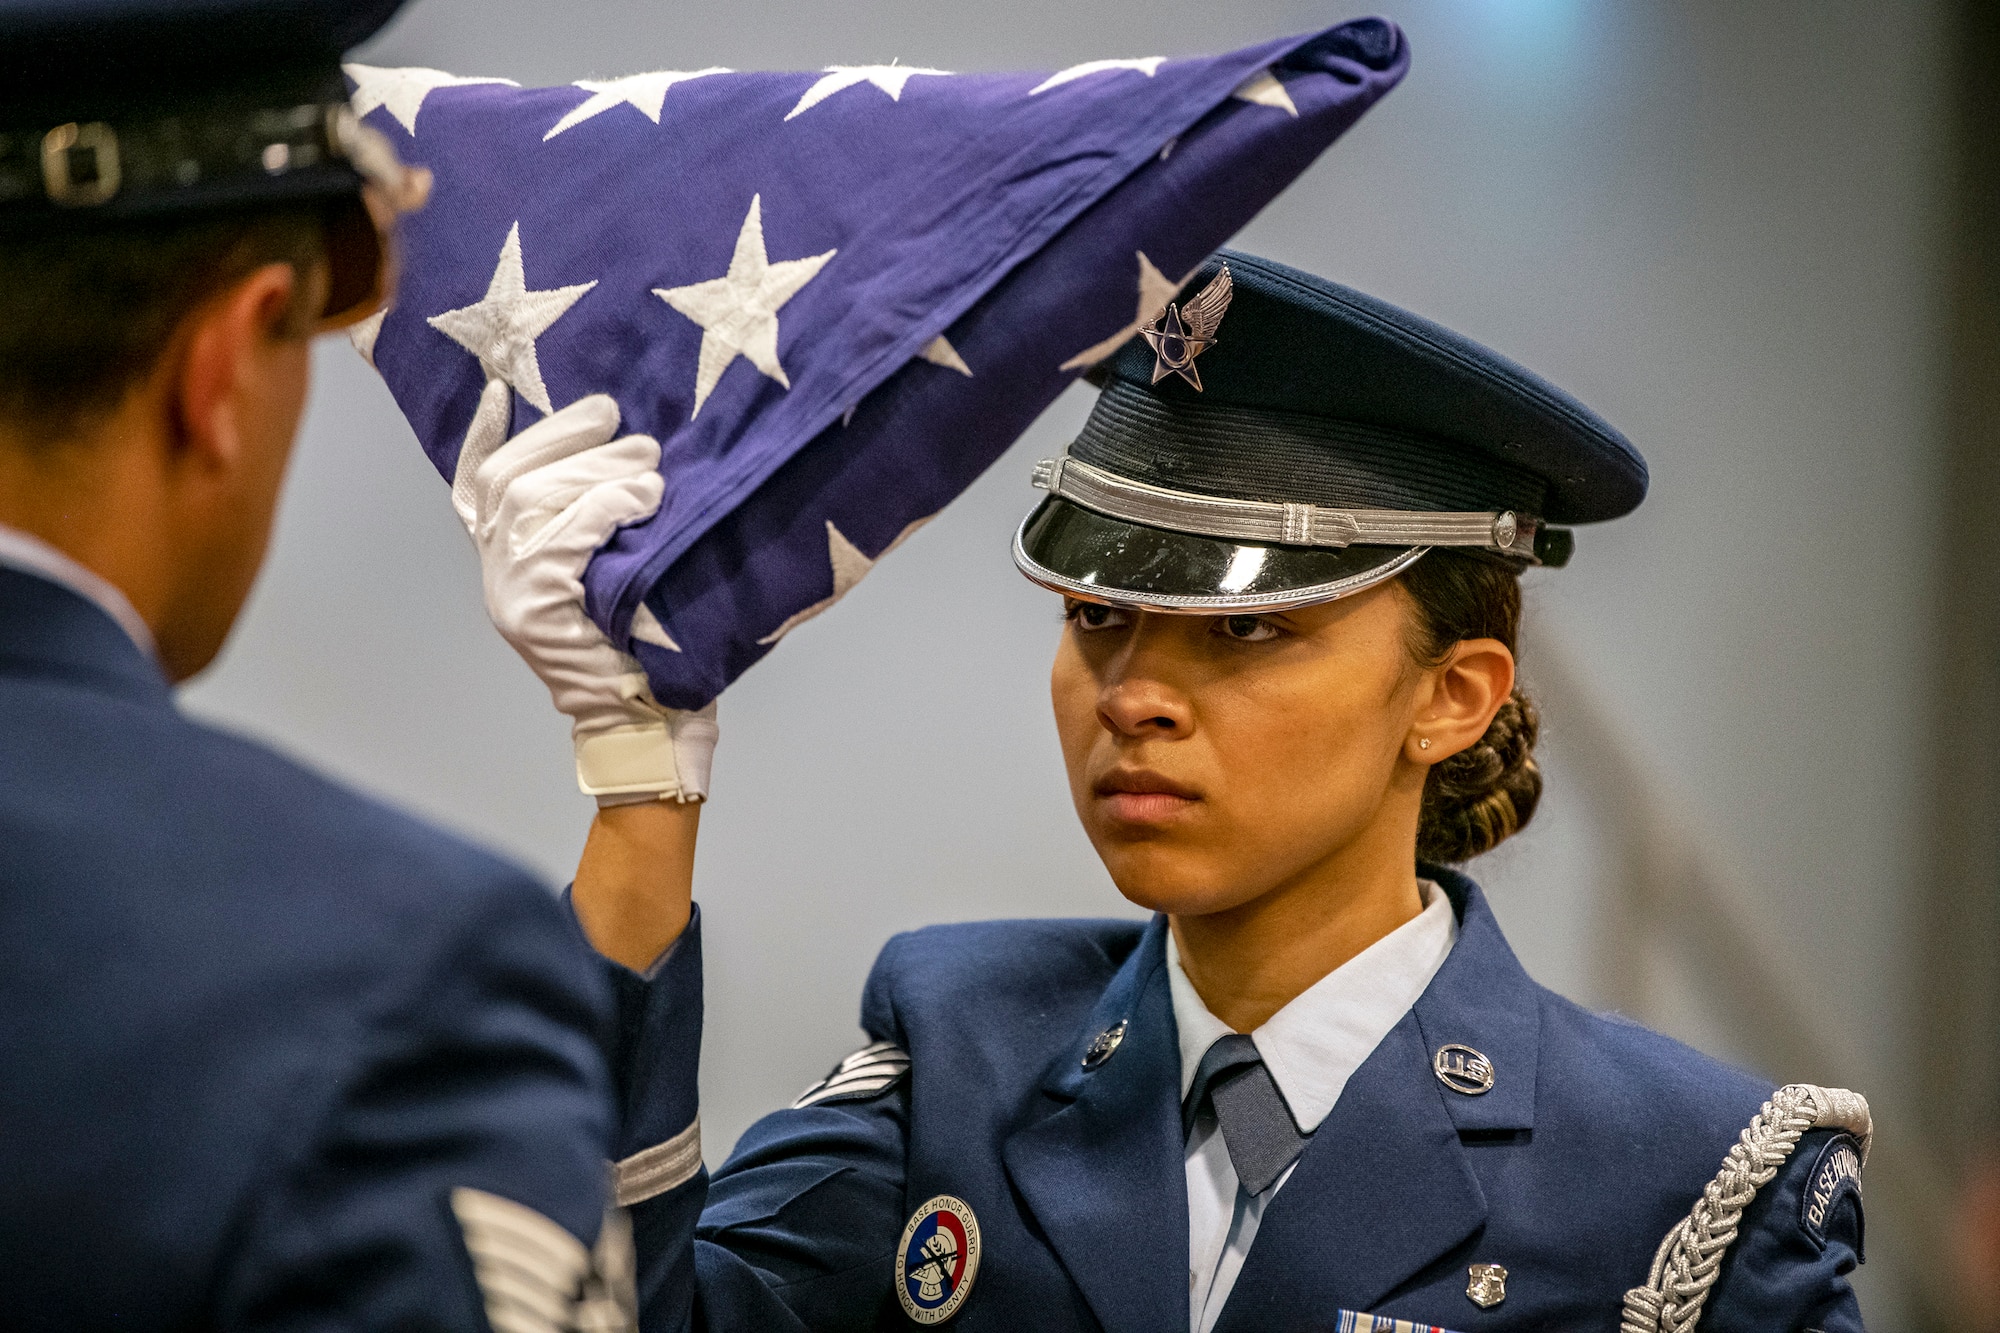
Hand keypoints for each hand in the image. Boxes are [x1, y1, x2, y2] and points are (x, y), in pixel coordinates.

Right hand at [454, 379, 716, 802]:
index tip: (500, 389)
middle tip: (624, 425)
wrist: (650, 725)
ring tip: (649, 464)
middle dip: (566, 438)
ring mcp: (509, 594)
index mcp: (508, 560)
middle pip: (508, 478)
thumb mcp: (619, 568)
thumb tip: (633, 446)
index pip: (476, 486)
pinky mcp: (532, 612)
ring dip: (596, 469)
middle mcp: (496, 573)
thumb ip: (600, 519)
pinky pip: (563, 536)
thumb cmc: (649, 644)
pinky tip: (644, 500)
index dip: (485, 435)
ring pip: (531, 499)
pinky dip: (606, 506)